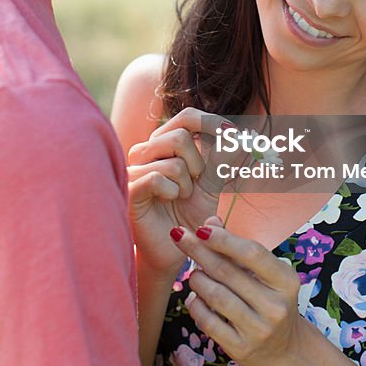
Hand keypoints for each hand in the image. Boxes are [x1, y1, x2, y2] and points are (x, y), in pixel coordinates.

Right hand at [127, 108, 233, 275]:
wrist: (173, 248)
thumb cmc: (188, 215)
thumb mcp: (211, 184)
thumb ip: (221, 159)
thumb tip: (237, 135)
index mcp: (165, 143)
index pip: (187, 117)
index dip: (211, 122)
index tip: (232, 133)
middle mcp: (147, 150)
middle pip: (181, 134)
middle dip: (199, 162)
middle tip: (196, 182)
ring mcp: (135, 168)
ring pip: (173, 160)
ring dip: (187, 183)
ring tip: (180, 197)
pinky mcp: (128, 188)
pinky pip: (157, 178)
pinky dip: (172, 192)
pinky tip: (168, 202)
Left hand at [170, 223, 301, 365]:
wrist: (284, 348)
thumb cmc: (271, 300)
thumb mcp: (267, 274)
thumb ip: (239, 249)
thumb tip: (210, 222)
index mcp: (286, 281)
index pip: (252, 253)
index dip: (224, 239)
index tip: (202, 228)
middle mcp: (275, 306)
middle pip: (227, 272)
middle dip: (199, 251)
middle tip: (180, 237)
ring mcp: (258, 330)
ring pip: (215, 296)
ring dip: (197, 279)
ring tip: (194, 273)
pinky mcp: (241, 349)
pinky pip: (208, 322)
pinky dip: (196, 305)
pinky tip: (194, 298)